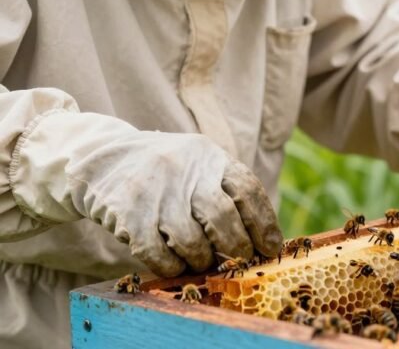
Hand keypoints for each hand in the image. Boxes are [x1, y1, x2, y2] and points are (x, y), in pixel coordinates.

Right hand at [66, 131, 282, 276]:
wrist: (101, 159)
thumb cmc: (164, 172)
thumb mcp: (199, 164)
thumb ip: (227, 190)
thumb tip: (263, 237)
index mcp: (210, 158)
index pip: (248, 190)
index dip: (264, 224)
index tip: (270, 248)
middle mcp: (185, 172)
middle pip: (223, 218)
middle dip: (236, 247)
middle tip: (238, 262)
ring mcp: (156, 194)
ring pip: (192, 241)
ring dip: (202, 260)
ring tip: (202, 262)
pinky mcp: (129, 217)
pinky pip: (159, 254)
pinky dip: (172, 266)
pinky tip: (175, 264)